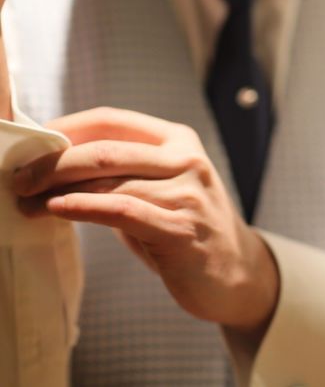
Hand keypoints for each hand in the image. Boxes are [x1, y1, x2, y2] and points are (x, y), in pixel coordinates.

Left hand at [15, 107, 279, 339]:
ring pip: (109, 180)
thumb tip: (57, 165)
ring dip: (57, 190)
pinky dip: (83, 208)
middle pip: (105, 149)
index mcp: (179, 141)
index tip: (33, 143)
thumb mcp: (161, 188)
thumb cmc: (187, 226)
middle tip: (20, 177)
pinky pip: (122, 211)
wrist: (235, 271)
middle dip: (53, 162)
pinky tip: (56, 209)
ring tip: (27, 201)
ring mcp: (187, 194)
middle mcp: (186, 161)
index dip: (67, 128)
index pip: (113, 120)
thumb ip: (123, 173)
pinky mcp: (181, 229)